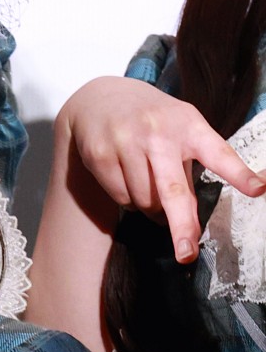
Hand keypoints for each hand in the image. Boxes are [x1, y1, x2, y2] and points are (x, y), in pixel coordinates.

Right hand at [59, 76, 265, 262]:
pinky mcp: (101, 155)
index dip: (239, 175)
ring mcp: (126, 143)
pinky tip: (128, 182)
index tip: (259, 190)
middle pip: (172, 191)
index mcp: (188, 126)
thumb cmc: (152, 120)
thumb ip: (189, 164)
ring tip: (150, 189)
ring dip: (151, 208)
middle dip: (182, 226)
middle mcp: (157, 134)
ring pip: (144, 201)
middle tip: (187, 253)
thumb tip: (188, 217)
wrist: (102, 98)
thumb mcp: (179, 128)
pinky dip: (128, 200)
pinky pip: (121, 197)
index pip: (218, 154)